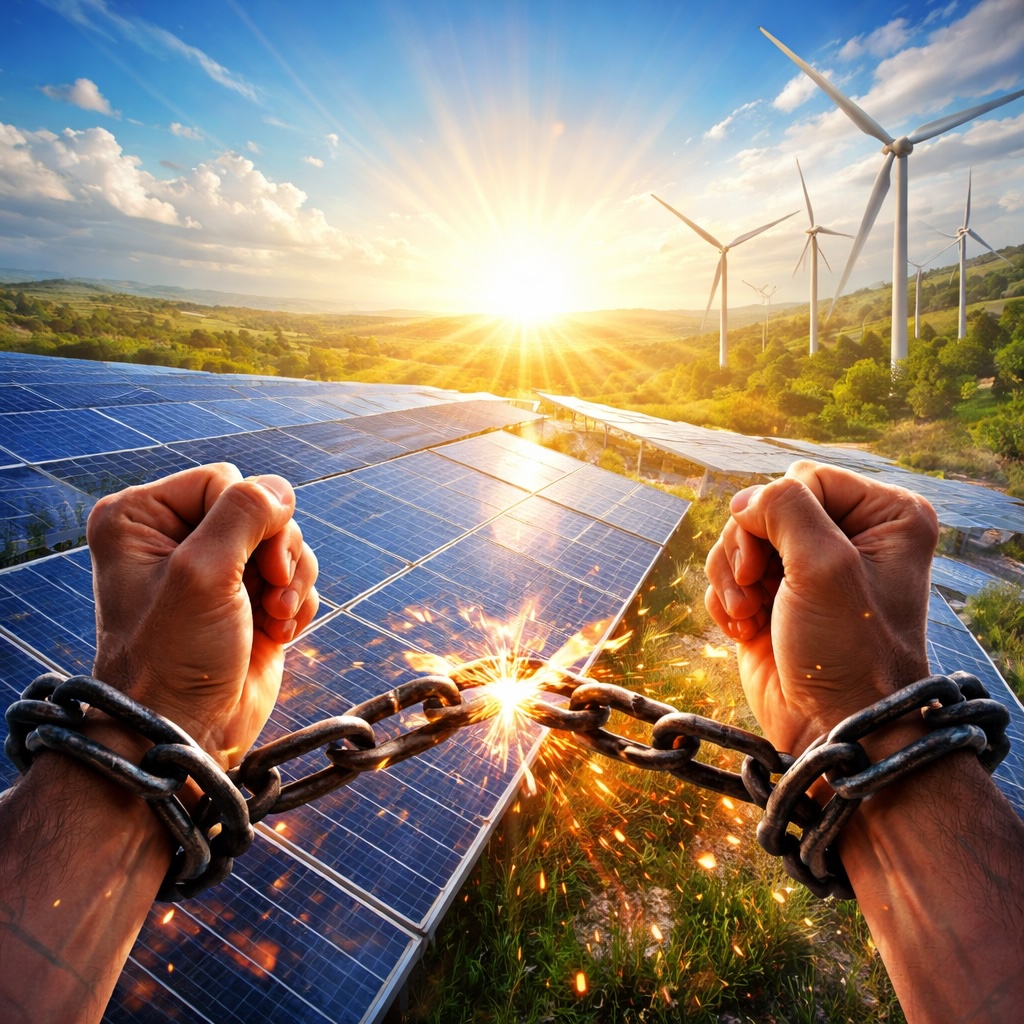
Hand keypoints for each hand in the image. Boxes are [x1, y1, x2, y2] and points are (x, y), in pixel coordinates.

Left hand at [86, 463, 318, 766]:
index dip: (251, 518)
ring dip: (293, 580)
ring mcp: (216, 570)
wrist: (186, 734)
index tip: (255, 569)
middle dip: (278, 552)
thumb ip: (244, 514)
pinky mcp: (249, 600)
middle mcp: (177, 538)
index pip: (225, 481)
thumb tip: (280, 490)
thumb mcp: (202, 574)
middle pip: (262, 508)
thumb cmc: (173, 659)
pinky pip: (296, 576)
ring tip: (274, 617)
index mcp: (141, 518)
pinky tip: (279, 632)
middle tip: (269, 593)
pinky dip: (298, 602)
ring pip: (287, 541)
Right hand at [704, 461, 937, 756]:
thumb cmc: (848, 652)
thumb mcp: (824, 566)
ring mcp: (808, 569)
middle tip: (754, 589)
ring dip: (730, 578)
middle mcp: (849, 536)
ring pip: (739, 539)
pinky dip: (725, 600)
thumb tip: (744, 501)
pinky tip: (743, 630)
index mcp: (885, 517)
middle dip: (746, 550)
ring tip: (748, 615)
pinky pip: (728, 574)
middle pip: (765, 507)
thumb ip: (784, 509)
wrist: (832, 729)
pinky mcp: (774, 598)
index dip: (775, 514)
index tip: (769, 565)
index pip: (804, 479)